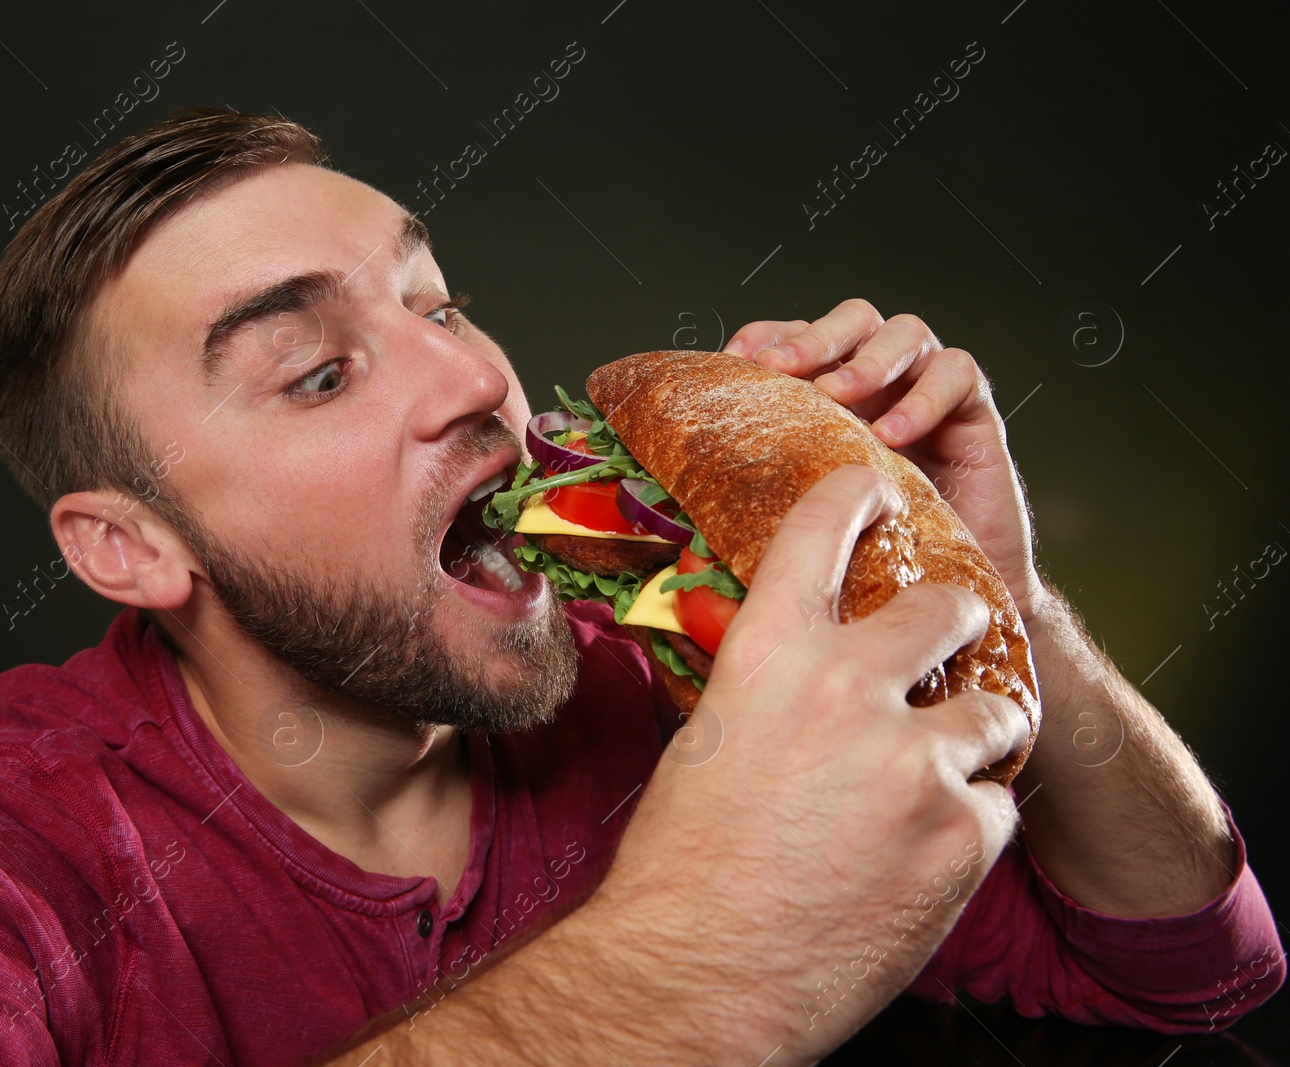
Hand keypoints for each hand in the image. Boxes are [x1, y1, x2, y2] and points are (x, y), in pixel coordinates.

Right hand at [596, 466, 1029, 1061]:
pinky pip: (997, 800)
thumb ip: (771, 686)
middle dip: (957, 619)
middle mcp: (847, 689)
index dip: (856, 493)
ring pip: (998, 706)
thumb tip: (809, 664)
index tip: (875, 487)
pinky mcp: (963, 834)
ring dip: (975, 732)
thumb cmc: (683, 866)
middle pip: (947, 605)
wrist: (697, 977)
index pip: (821, 529)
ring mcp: (915, 761)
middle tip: (950, 640)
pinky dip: (970, 819)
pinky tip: (921, 849)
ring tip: (936, 771)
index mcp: (767, 654)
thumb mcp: (710, 741)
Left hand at [724, 299, 1047, 620]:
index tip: (736, 360)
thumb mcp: (810, 510)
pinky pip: (958, 374)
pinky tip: (894, 433)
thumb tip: (690, 503)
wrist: (952, 589)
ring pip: (904, 333)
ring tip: (837, 395)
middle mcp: (880, 382)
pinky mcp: (975, 413)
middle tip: (782, 368)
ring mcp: (927, 390)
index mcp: (832, 393)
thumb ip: (769, 487)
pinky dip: (924, 397)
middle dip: (813, 338)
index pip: (798, 337)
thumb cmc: (876, 553)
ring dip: (866, 359)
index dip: (767, 336)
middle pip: (851, 320)